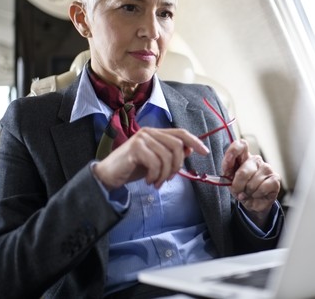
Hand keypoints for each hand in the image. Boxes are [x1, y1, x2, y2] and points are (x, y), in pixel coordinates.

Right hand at [92, 128, 209, 189]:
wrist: (109, 175)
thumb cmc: (133, 168)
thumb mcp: (156, 161)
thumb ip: (171, 154)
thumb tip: (190, 149)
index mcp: (156, 133)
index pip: (181, 133)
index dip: (195, 142)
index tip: (205, 152)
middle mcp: (149, 132)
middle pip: (177, 145)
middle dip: (178, 165)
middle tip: (169, 179)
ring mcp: (142, 138)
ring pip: (167, 156)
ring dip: (165, 174)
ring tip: (158, 183)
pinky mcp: (135, 148)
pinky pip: (155, 163)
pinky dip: (155, 176)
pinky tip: (150, 181)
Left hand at [222, 139, 280, 227]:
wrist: (252, 203)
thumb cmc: (241, 188)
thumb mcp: (229, 180)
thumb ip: (227, 170)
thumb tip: (226, 166)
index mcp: (244, 157)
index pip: (241, 145)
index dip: (233, 152)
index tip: (227, 166)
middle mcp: (256, 160)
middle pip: (244, 170)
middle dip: (238, 185)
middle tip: (237, 191)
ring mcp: (267, 168)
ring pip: (254, 181)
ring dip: (248, 191)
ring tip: (248, 193)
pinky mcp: (275, 178)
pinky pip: (263, 187)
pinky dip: (257, 194)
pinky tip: (257, 194)